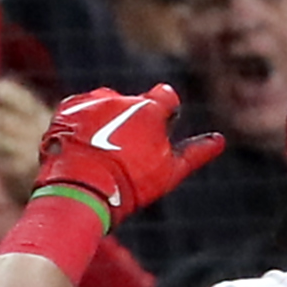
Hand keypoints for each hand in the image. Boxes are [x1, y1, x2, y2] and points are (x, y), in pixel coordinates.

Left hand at [36, 82, 222, 218]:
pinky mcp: (66, 107)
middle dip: (132, 122)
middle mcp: (120, 96)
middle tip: (126, 155)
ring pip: (105, 106)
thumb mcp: (169, 173)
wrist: (80, 191)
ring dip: (106, 121)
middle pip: (133, 104)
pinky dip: (81, 125)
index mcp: (150, 107)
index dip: (166, 115)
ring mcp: (91, 99)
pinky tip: (83, 149)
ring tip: (101, 154)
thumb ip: (195, 154)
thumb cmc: (131, 184)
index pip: (167, 96)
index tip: (159, 134)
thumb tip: (220, 140)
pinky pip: (79, 111)